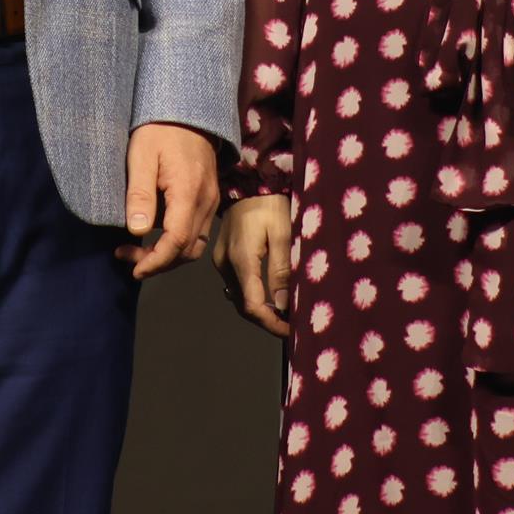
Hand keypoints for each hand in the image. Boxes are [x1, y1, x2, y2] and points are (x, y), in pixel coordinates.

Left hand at [116, 122, 220, 278]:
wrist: (188, 112)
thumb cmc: (160, 130)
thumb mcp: (142, 157)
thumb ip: (140, 193)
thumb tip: (137, 230)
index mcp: (189, 193)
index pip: (176, 241)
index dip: (155, 262)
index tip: (133, 269)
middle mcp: (206, 201)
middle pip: (187, 249)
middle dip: (158, 263)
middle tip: (127, 258)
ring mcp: (211, 201)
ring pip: (195, 245)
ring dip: (169, 256)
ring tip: (138, 252)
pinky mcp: (209, 198)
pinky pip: (198, 232)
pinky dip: (178, 243)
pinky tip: (156, 236)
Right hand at [213, 194, 293, 337]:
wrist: (250, 183)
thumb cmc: (270, 204)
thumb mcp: (283, 234)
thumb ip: (281, 270)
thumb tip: (282, 305)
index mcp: (241, 259)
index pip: (252, 305)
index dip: (271, 323)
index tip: (291, 330)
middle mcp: (226, 264)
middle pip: (243, 306)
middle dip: (267, 320)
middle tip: (291, 325)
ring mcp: (222, 261)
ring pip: (239, 297)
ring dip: (260, 310)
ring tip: (284, 315)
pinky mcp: (223, 257)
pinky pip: (237, 285)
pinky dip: (253, 296)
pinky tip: (270, 298)